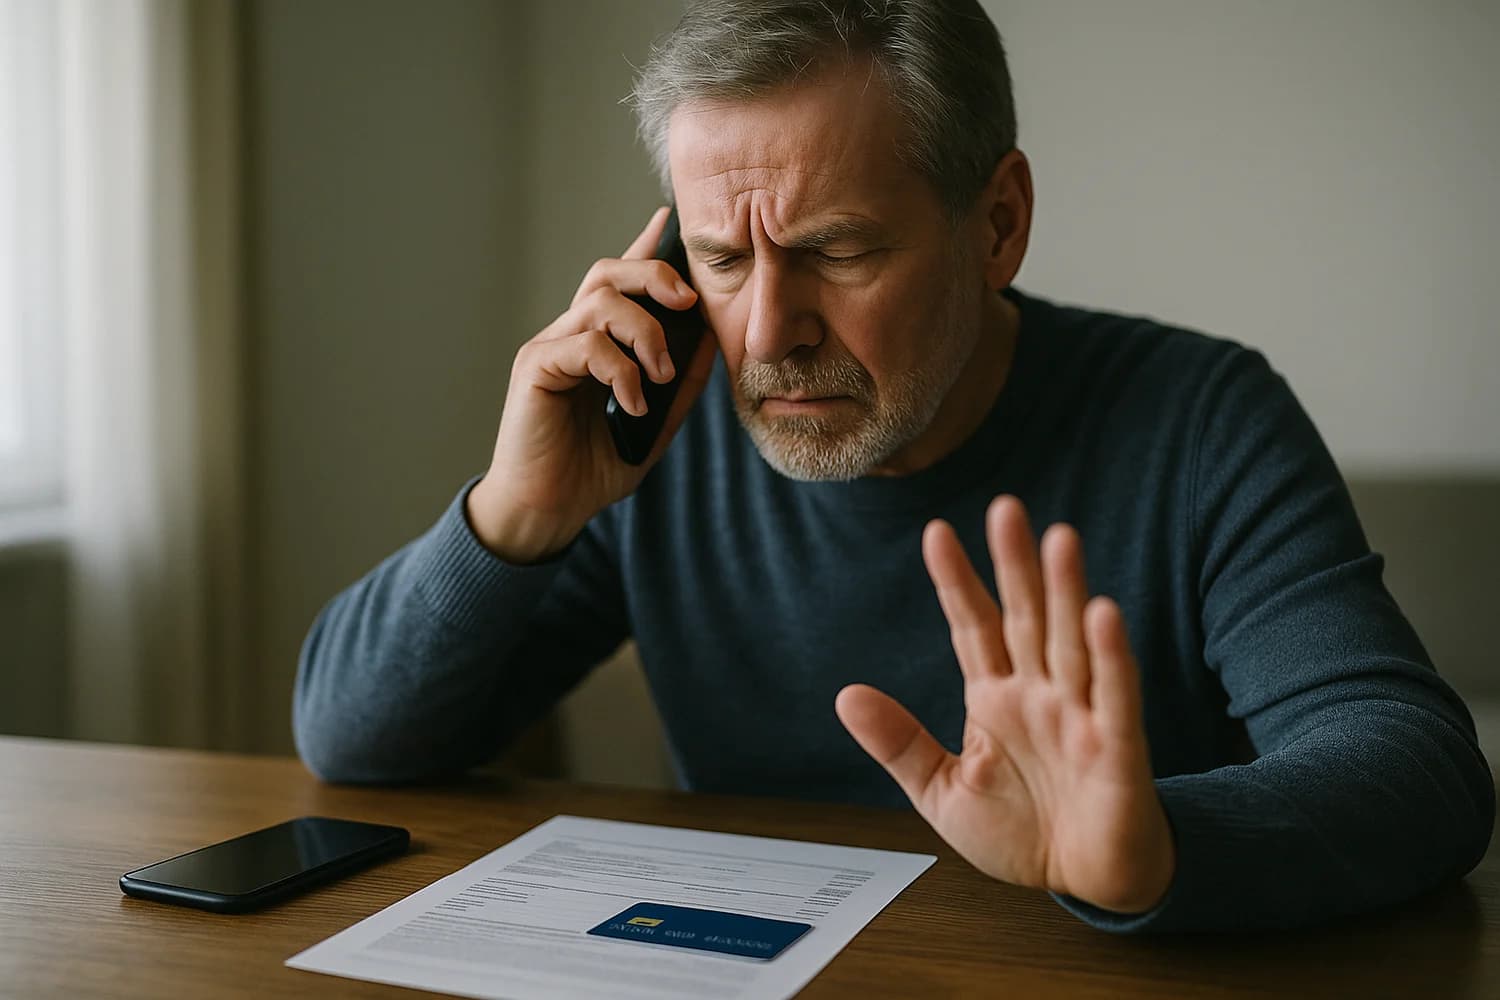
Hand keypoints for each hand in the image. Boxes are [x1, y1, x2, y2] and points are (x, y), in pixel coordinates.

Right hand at [467, 207, 718, 562]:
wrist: (549, 510)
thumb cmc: (592, 469)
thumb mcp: (654, 425)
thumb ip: (680, 385)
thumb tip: (712, 338)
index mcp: (597, 344)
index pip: (619, 283)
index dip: (643, 247)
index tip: (669, 220)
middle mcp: (570, 336)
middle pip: (609, 273)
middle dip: (654, 276)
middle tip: (687, 304)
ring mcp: (549, 348)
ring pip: (601, 302)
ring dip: (645, 332)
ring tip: (659, 376)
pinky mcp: (535, 368)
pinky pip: (586, 344)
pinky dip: (620, 371)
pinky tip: (631, 404)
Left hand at [836, 495, 1175, 913]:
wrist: (1084, 883)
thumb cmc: (1022, 832)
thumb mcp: (941, 790)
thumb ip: (899, 742)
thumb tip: (846, 695)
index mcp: (996, 697)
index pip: (974, 626)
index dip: (957, 582)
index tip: (936, 534)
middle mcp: (1040, 693)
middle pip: (1027, 617)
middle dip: (1015, 564)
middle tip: (1006, 508)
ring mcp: (1081, 714)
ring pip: (1071, 641)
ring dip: (1067, 591)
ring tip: (1059, 539)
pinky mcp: (1118, 747)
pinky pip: (1114, 694)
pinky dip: (1110, 655)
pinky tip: (1103, 613)